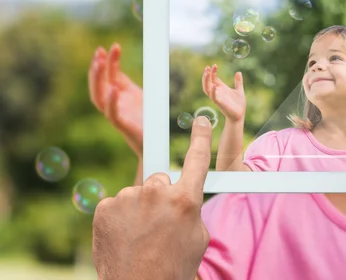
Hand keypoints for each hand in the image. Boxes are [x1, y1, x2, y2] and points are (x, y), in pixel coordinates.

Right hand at [88, 43, 142, 156]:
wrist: (153, 141)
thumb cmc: (145, 118)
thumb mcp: (137, 94)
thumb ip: (125, 82)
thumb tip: (114, 63)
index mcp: (117, 96)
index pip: (109, 76)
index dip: (107, 62)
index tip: (108, 47)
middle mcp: (112, 105)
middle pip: (98, 86)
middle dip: (96, 69)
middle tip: (98, 52)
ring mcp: (116, 115)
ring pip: (99, 99)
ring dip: (97, 81)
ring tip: (98, 64)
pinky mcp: (123, 126)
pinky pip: (113, 114)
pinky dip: (111, 102)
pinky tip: (113, 89)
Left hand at [92, 116, 211, 279]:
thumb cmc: (173, 268)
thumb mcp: (198, 238)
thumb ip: (191, 209)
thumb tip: (183, 198)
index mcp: (185, 199)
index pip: (197, 159)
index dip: (201, 138)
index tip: (201, 121)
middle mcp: (156, 192)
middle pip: (161, 180)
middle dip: (161, 196)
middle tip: (159, 223)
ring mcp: (127, 198)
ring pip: (138, 194)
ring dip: (139, 209)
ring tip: (139, 237)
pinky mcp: (104, 207)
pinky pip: (117, 203)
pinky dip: (119, 217)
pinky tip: (124, 237)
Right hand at [202, 64, 245, 121]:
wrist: (240, 114)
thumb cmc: (238, 104)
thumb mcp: (239, 90)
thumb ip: (238, 82)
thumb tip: (238, 72)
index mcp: (221, 88)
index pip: (213, 78)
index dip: (212, 72)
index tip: (215, 65)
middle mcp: (217, 92)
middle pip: (207, 83)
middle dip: (206, 75)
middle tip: (207, 67)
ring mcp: (217, 98)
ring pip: (207, 89)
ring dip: (206, 81)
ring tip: (207, 73)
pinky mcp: (220, 103)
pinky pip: (214, 97)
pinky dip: (213, 92)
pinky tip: (214, 85)